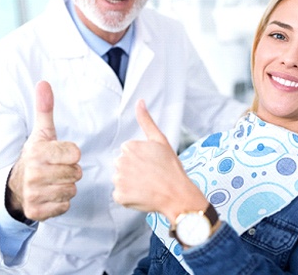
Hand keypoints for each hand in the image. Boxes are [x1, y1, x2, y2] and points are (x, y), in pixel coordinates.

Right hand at [6, 81, 81, 221]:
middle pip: (76, 173)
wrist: (15, 186)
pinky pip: (65, 206)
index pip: (75, 153)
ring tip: (53, 181)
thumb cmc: (36, 156)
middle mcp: (34, 173)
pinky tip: (50, 195)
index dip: (72, 154)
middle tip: (56, 169)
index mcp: (37, 152)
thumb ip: (45, 109)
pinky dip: (61, 202)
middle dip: (71, 172)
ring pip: (72, 190)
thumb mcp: (42, 132)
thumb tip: (44, 82)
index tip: (60, 154)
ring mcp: (34, 194)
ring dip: (66, 187)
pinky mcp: (36, 212)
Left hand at [112, 100, 206, 222]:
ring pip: (121, 180)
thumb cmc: (171, 168)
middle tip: (151, 176)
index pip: (128, 153)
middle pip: (123, 165)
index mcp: (129, 146)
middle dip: (134, 170)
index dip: (141, 159)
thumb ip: (146, 120)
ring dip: (131, 184)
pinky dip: (129, 197)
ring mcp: (119, 179)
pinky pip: (120, 195)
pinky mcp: (119, 195)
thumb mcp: (160, 140)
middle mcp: (120, 161)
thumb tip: (139, 101)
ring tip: (148, 186)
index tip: (152, 164)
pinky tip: (142, 195)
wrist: (178, 194)